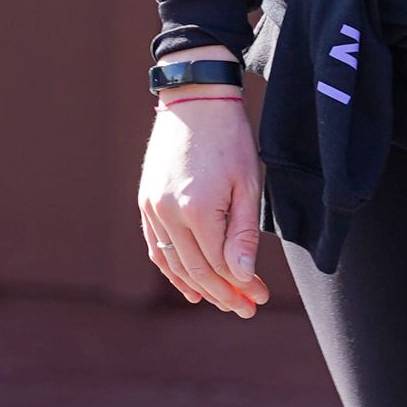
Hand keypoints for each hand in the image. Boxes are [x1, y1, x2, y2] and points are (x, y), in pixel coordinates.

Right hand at [140, 93, 270, 316]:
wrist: (194, 99)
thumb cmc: (230, 139)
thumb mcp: (249, 184)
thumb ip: (243, 234)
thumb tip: (241, 277)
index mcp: (198, 210)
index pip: (220, 265)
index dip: (241, 286)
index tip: (260, 297)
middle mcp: (168, 213)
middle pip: (196, 270)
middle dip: (223, 294)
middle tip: (246, 308)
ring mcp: (152, 208)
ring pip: (173, 263)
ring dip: (198, 287)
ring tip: (222, 302)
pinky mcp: (146, 201)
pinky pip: (156, 246)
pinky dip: (171, 269)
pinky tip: (189, 286)